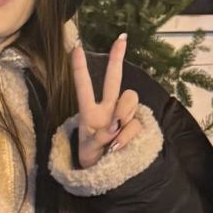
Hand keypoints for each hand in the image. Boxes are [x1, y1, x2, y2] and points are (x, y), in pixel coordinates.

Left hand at [71, 34, 139, 168]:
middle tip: (120, 39)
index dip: (80, 69)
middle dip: (117, 59)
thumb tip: (114, 127)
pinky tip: (119, 146)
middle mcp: (107, 109)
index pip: (84, 87)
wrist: (105, 174)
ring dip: (123, 115)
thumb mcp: (89, 150)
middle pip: (114, 80)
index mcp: (89, 112)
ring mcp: (122, 116)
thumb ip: (99, 138)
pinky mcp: (136, 125)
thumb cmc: (92, 157)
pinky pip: (136, 123)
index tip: (76, 48)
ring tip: (112, 139)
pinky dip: (128, 135)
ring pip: (130, 100)